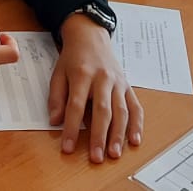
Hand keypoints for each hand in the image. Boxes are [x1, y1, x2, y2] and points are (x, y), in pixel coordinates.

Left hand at [49, 13, 143, 162]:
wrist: (90, 36)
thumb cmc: (73, 57)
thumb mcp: (58, 73)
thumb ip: (56, 97)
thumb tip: (55, 121)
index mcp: (82, 74)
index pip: (76, 105)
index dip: (71, 128)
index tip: (67, 147)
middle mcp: (102, 78)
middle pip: (102, 110)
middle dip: (99, 136)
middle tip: (96, 157)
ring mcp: (117, 82)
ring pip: (121, 111)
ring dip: (118, 134)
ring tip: (114, 154)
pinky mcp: (127, 86)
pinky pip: (135, 106)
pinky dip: (137, 124)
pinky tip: (134, 140)